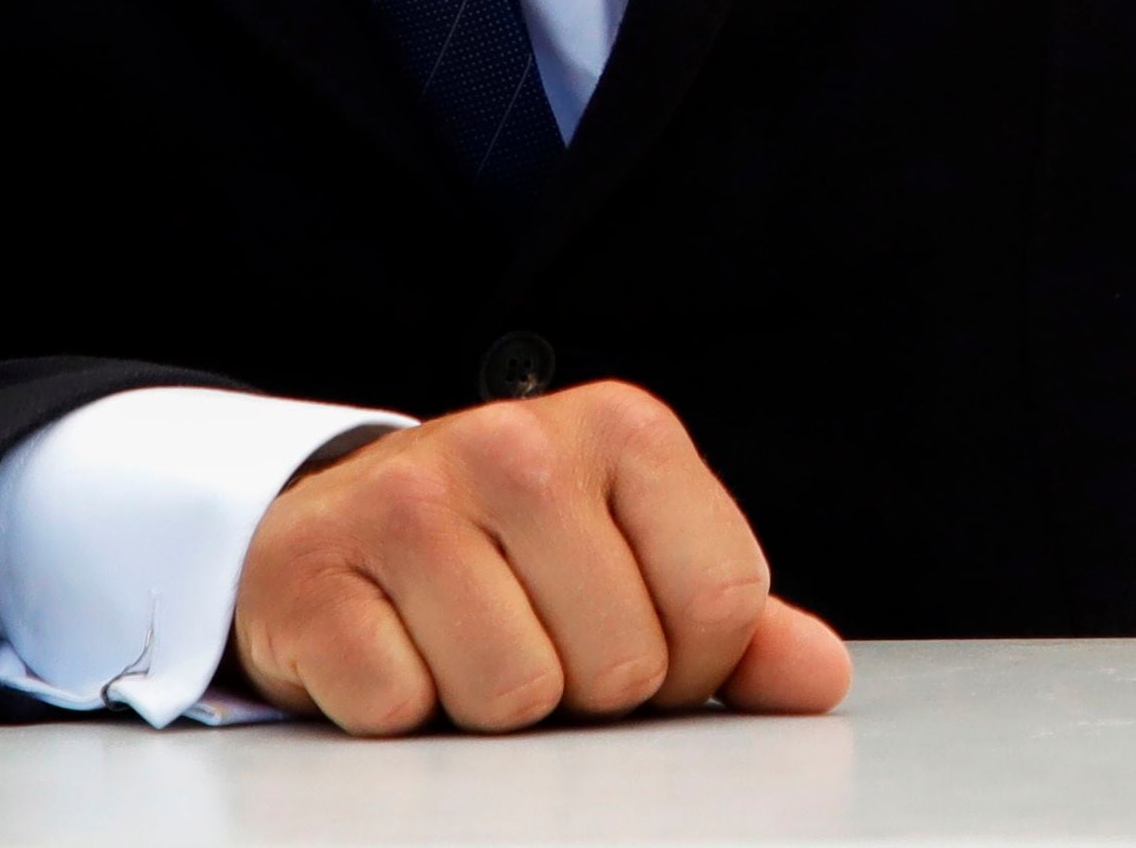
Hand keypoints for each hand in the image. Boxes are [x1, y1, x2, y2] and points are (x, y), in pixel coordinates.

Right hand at [229, 380, 851, 734]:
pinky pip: (402, 708)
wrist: (337, 526)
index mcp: (622, 428)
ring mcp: (408, 500)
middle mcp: (517, 440)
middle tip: (531, 634)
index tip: (633, 636)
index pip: (721, 605)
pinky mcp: (315, 572)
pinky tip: (392, 647)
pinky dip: (400, 707)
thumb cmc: (508, 554)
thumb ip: (733, 621)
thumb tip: (820, 678)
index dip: (687, 665)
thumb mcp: (634, 561)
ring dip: (488, 703)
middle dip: (582, 688)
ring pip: (514, 697)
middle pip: (621, 665)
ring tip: (460, 641)